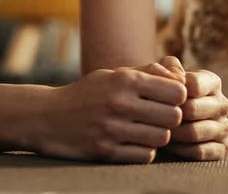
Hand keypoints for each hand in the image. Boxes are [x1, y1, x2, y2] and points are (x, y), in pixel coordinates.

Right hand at [38, 62, 186, 163]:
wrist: (47, 117)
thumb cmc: (87, 93)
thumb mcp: (113, 74)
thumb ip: (148, 72)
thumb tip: (181, 75)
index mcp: (125, 80)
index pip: (177, 92)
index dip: (178, 97)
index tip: (168, 99)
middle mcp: (120, 103)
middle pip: (173, 116)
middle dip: (171, 118)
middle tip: (159, 117)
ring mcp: (112, 129)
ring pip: (162, 138)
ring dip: (158, 135)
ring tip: (146, 129)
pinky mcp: (106, 152)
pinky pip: (145, 155)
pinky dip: (144, 150)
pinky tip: (133, 142)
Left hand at [158, 57, 227, 160]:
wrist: (165, 122)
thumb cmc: (164, 95)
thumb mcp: (164, 76)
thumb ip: (169, 67)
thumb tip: (178, 76)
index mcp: (212, 82)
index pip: (194, 85)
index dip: (172, 93)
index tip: (156, 97)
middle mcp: (223, 104)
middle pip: (193, 109)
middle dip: (170, 115)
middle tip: (153, 118)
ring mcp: (225, 126)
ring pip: (195, 132)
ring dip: (173, 134)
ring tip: (159, 131)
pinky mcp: (223, 148)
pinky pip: (200, 151)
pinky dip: (181, 150)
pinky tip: (170, 146)